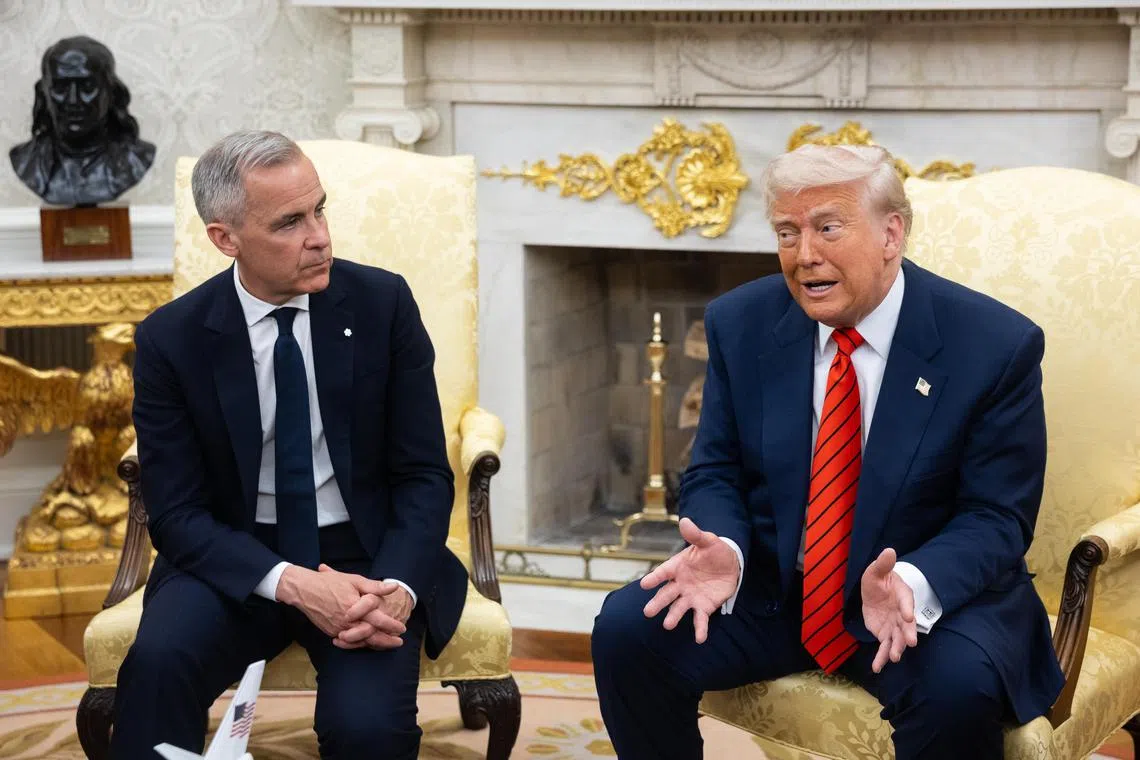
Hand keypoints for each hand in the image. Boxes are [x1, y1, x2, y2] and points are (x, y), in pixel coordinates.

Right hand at [326, 565, 412, 650]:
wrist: (304, 591)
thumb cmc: (329, 583)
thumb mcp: (354, 580)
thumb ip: (375, 586)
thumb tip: (394, 586)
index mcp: (355, 607)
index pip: (378, 620)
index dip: (391, 625)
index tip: (402, 628)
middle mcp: (347, 621)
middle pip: (370, 636)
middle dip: (386, 641)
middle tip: (398, 642)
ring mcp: (338, 629)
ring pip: (360, 641)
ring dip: (374, 644)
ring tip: (386, 645)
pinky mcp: (331, 632)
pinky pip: (348, 642)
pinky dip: (360, 644)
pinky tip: (368, 643)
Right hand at [640, 517, 739, 643]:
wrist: (730, 564)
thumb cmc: (714, 551)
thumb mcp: (707, 541)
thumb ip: (696, 534)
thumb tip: (685, 520)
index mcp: (678, 567)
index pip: (663, 572)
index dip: (654, 578)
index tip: (644, 584)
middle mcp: (680, 584)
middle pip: (666, 594)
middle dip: (657, 603)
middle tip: (648, 612)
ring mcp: (691, 597)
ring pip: (679, 608)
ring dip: (674, 617)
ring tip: (667, 625)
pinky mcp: (704, 606)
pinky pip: (700, 619)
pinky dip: (700, 629)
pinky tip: (699, 639)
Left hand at [861, 548, 917, 672]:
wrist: (875, 592)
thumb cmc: (879, 579)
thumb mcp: (876, 570)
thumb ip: (883, 564)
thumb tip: (889, 550)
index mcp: (902, 595)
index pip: (906, 602)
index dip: (907, 609)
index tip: (909, 616)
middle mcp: (902, 613)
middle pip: (906, 625)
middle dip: (908, 634)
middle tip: (910, 643)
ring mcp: (894, 626)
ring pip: (897, 639)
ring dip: (896, 649)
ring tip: (894, 658)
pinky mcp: (885, 634)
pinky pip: (884, 647)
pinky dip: (881, 658)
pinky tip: (877, 668)